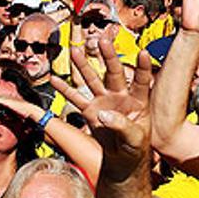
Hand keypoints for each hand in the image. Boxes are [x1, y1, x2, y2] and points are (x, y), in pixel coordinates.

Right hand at [51, 35, 151, 167]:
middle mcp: (120, 95)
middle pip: (114, 72)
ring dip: (84, 66)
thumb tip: (104, 115)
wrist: (123, 157)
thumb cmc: (135, 146)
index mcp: (138, 100)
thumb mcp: (135, 138)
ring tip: (74, 51)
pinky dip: (64, 90)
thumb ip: (122, 126)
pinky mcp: (90, 110)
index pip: (141, 80)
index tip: (144, 52)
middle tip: (103, 40)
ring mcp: (104, 101)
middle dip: (108, 56)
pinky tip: (55, 79)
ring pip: (93, 79)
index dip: (143, 67)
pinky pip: (75, 98)